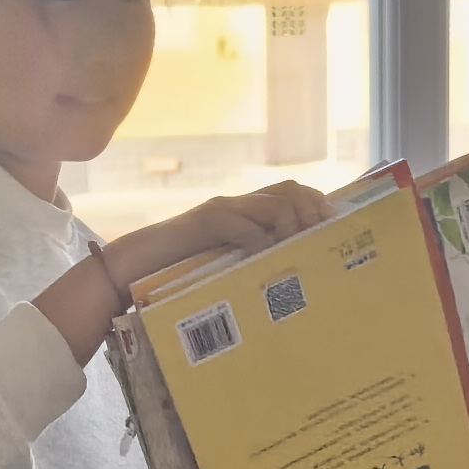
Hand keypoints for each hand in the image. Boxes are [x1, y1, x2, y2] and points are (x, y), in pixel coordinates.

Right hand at [120, 180, 333, 282]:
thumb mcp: (227, 266)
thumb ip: (253, 262)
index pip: (291, 192)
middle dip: (312, 212)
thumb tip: (289, 278)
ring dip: (291, 227)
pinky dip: (259, 240)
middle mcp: (237, 204)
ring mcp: (221, 210)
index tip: (334, 225)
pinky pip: (242, 225)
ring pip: (273, 204)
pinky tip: (264, 258)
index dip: (317, 203)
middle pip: (289, 191)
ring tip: (295, 251)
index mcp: (245, 212)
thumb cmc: (179, 271)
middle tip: (321, 238)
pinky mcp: (204, 222)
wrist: (133, 266)